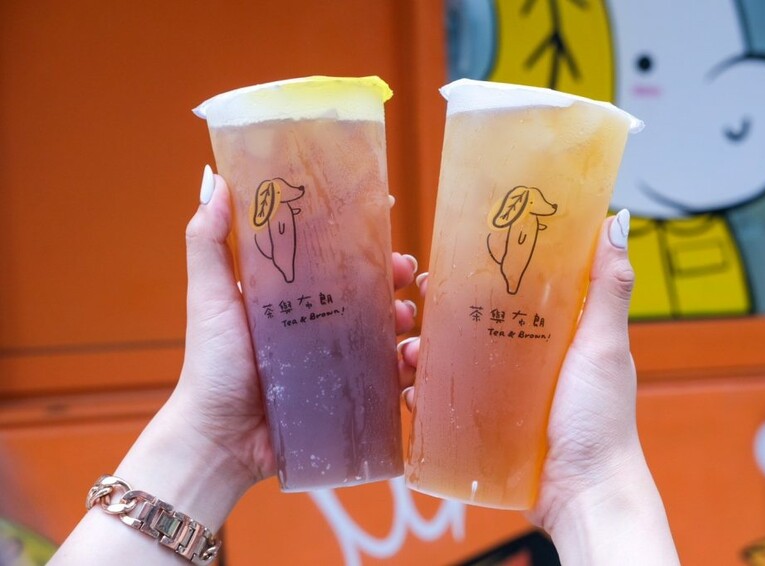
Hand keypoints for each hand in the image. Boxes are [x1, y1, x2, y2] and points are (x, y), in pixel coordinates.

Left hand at [169, 170, 418, 484]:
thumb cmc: (211, 364)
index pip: (334, 250)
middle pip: (371, 285)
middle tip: (405, 270)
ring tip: (406, 319)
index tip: (384, 208)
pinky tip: (410, 360)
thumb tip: (215, 179)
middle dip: (396, 273)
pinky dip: (408, 365)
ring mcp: (338, 355)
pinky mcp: (350, 390)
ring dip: (408, 317)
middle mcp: (320, 318)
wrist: (220, 437)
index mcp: (293, 290)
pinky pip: (390, 373)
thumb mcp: (210, 296)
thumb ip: (209, 242)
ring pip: (388, 327)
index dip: (362, 230)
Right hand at [399, 211, 677, 563]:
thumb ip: (609, 287)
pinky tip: (410, 390)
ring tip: (406, 351)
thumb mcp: (603, 345)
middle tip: (415, 301)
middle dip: (437, 309)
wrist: (582, 495)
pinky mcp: (482, 424)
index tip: (451, 254)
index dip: (478, 268)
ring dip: (418, 350)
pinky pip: (442, 403)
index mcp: (550, 331)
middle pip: (469, 321)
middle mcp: (521, 357)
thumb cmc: (600, 420)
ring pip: (448, 360)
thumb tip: (617, 220)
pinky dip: (421, 394)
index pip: (508, 287)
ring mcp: (499, 392)